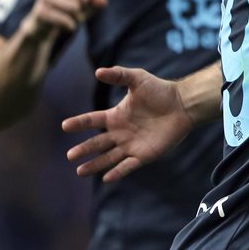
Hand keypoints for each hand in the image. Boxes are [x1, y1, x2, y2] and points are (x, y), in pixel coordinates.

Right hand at [21, 0, 106, 38]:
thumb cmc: (69, 11)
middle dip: (85, 7)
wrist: (45, 28)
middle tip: (78, 12)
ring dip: (79, 17)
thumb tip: (103, 1)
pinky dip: (71, 25)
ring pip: (75, 6)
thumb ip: (97, 1)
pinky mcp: (40, 11)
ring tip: (72, 18)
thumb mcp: (87, 5)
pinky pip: (66, 19)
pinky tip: (66, 26)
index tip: (85, 0)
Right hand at [62, 66, 196, 181]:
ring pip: (108, 158)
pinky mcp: (144, 155)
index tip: (65, 125)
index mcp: (116, 116)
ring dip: (95, 165)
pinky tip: (106, 178)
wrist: (183, 104)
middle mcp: (120, 133)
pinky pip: (128, 166)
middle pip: (97, 143)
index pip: (92, 120)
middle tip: (70, 155)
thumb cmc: (160, 90)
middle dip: (84, 149)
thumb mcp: (137, 79)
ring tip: (79, 171)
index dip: (79, 123)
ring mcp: (131, 145)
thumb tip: (98, 71)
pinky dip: (118, 172)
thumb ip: (119, 75)